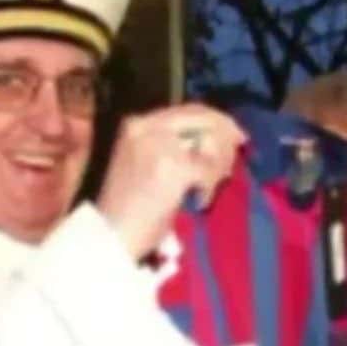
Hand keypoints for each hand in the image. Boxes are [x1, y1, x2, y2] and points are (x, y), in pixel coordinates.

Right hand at [96, 103, 247, 260]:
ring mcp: (161, 145)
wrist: (111, 235)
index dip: (217, 120)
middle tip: (232, 162)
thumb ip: (173, 143)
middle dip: (224, 139)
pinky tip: (199, 201)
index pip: (189, 110)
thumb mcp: (143, 160)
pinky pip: (209, 171)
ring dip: (218, 166)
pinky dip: (209, 188)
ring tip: (208, 188)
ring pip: (210, 143)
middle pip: (204, 119)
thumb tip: (216, 137)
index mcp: (137, 123)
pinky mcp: (174, 168)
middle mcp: (148, 126)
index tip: (235, 135)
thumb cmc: (127, 206)